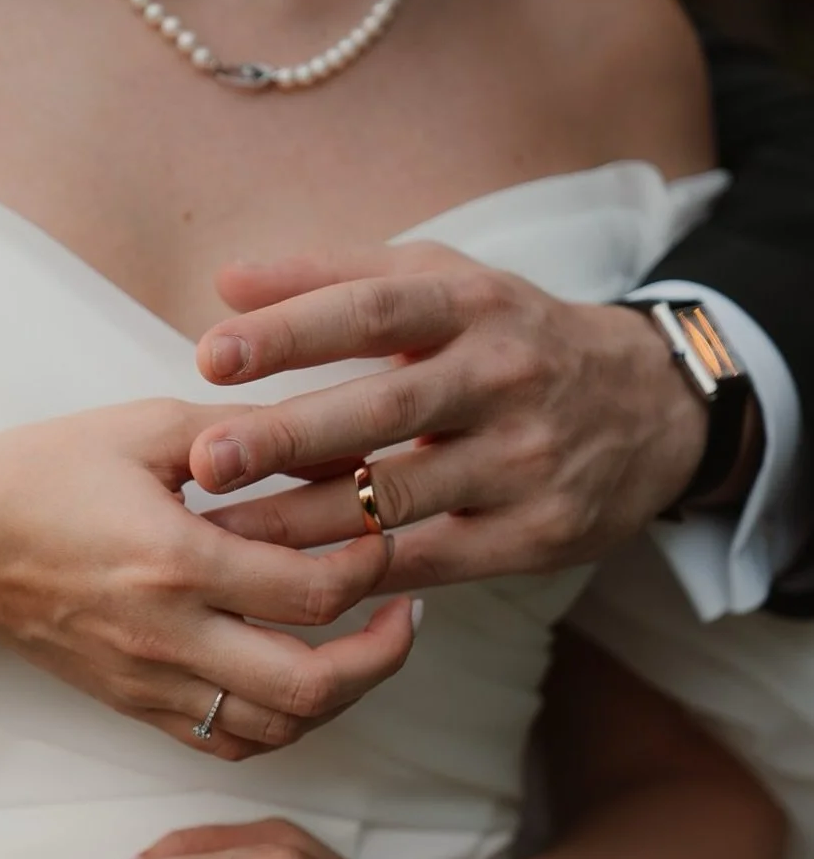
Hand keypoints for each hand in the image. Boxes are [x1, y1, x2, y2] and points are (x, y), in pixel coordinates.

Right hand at [0, 397, 413, 761]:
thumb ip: (239, 435)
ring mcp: (150, 681)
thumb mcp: (140, 428)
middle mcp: (168, 635)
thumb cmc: (39, 475)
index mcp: (174, 559)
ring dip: (340, 696)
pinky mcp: (136, 704)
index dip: (371, 564)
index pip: (313, 591)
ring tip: (363, 647)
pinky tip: (297, 678)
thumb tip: (324, 438)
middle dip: (383, 656)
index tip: (383, 531)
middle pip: (311, 686)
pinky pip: (228, 742)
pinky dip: (281, 723)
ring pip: (277, 728)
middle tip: (407, 614)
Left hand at [187, 245, 709, 587]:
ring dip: (304, 521)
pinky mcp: (536, 532)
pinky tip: (292, 579)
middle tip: (208, 461)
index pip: (375, 310)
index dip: (292, 332)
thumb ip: (334, 279)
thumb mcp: (444, 285)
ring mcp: (525, 460)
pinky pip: (430, 557)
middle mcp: (504, 377)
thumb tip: (224, 282)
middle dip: (288, 437)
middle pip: (384, 410)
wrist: (651, 409)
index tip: (211, 356)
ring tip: (222, 538)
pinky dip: (362, 570)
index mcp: (473, 305)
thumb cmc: (510, 341)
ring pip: (398, 496)